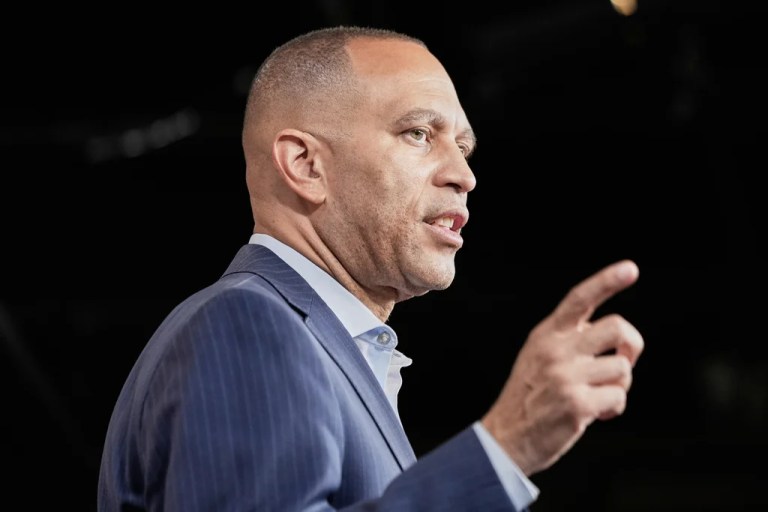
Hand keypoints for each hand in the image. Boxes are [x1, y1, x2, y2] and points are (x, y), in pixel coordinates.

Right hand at [481, 260, 643, 475]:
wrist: (506, 438)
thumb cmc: (529, 398)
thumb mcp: (538, 356)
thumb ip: (569, 341)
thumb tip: (614, 337)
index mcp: (546, 335)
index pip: (579, 299)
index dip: (607, 281)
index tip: (631, 269)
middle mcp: (555, 350)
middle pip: (617, 328)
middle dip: (632, 345)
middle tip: (624, 360)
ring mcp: (566, 376)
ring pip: (622, 367)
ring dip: (619, 385)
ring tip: (598, 396)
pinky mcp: (577, 404)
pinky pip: (618, 397)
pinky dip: (614, 408)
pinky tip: (596, 414)